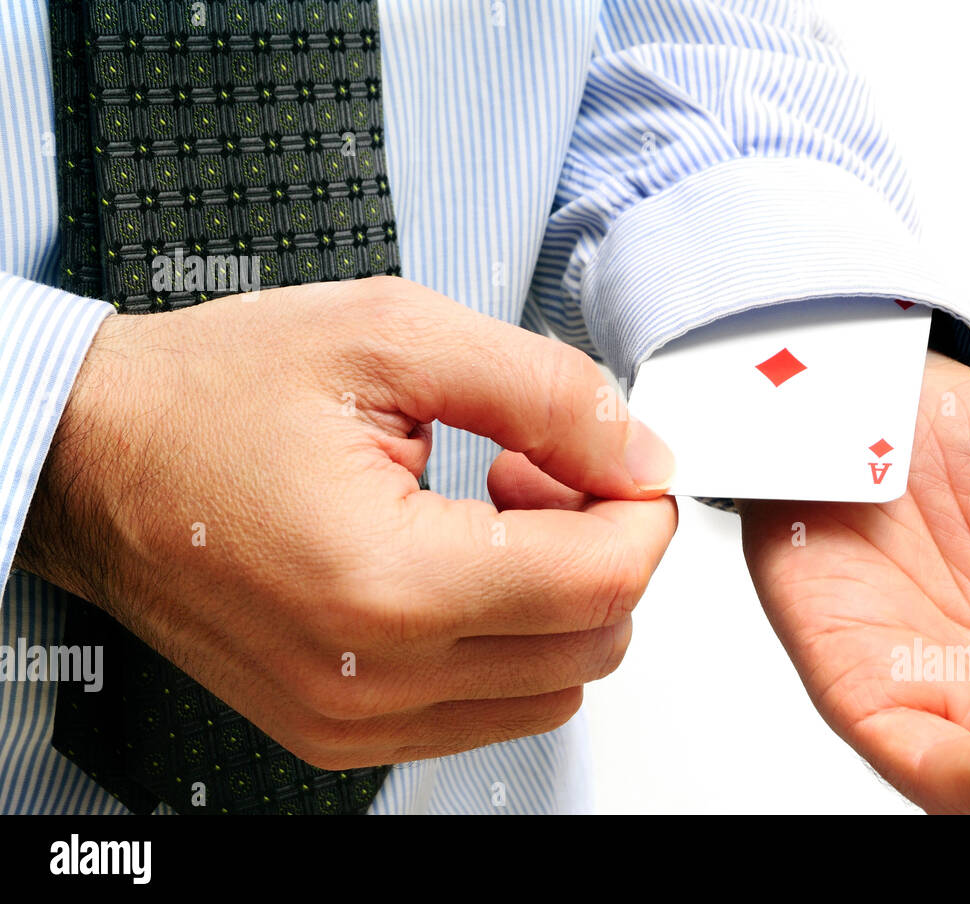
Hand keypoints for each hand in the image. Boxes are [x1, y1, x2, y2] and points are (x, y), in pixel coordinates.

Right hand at [16, 276, 676, 768]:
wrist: (97, 460)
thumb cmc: (211, 395)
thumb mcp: (391, 337)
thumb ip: (545, 391)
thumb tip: (638, 451)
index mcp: (385, 580)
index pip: (600, 582)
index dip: (640, 509)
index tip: (622, 458)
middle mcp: (371, 677)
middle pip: (592, 644)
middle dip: (603, 547)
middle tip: (544, 470)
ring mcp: (353, 720)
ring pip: (554, 688)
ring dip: (558, 596)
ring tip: (491, 510)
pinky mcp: (342, 730)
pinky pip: (489, 709)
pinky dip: (509, 638)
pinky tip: (460, 561)